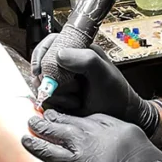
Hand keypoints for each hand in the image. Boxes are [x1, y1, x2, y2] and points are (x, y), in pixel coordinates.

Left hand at [22, 112, 161, 161]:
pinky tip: (27, 142)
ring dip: (44, 127)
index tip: (72, 121)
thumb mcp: (152, 160)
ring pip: (61, 132)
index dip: (81, 121)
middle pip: (78, 122)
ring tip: (31, 122)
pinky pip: (52, 153)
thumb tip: (124, 159)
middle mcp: (108, 134)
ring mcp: (93, 147)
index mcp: (127, 130)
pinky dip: (37, 146)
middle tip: (46, 115)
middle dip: (61, 119)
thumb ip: (133, 153)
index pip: (97, 120)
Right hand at [30, 37, 160, 134]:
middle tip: (72, 87)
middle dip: (52, 80)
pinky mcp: (59, 97)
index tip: (44, 70)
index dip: (44, 56)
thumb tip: (60, 55)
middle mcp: (68, 64)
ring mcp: (62, 81)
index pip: (51, 44)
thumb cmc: (117, 94)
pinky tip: (73, 105)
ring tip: (76, 97)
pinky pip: (46, 99)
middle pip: (42, 66)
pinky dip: (57, 104)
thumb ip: (86, 60)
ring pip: (41, 84)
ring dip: (57, 94)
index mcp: (79, 50)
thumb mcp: (104, 74)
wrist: (120, 117)